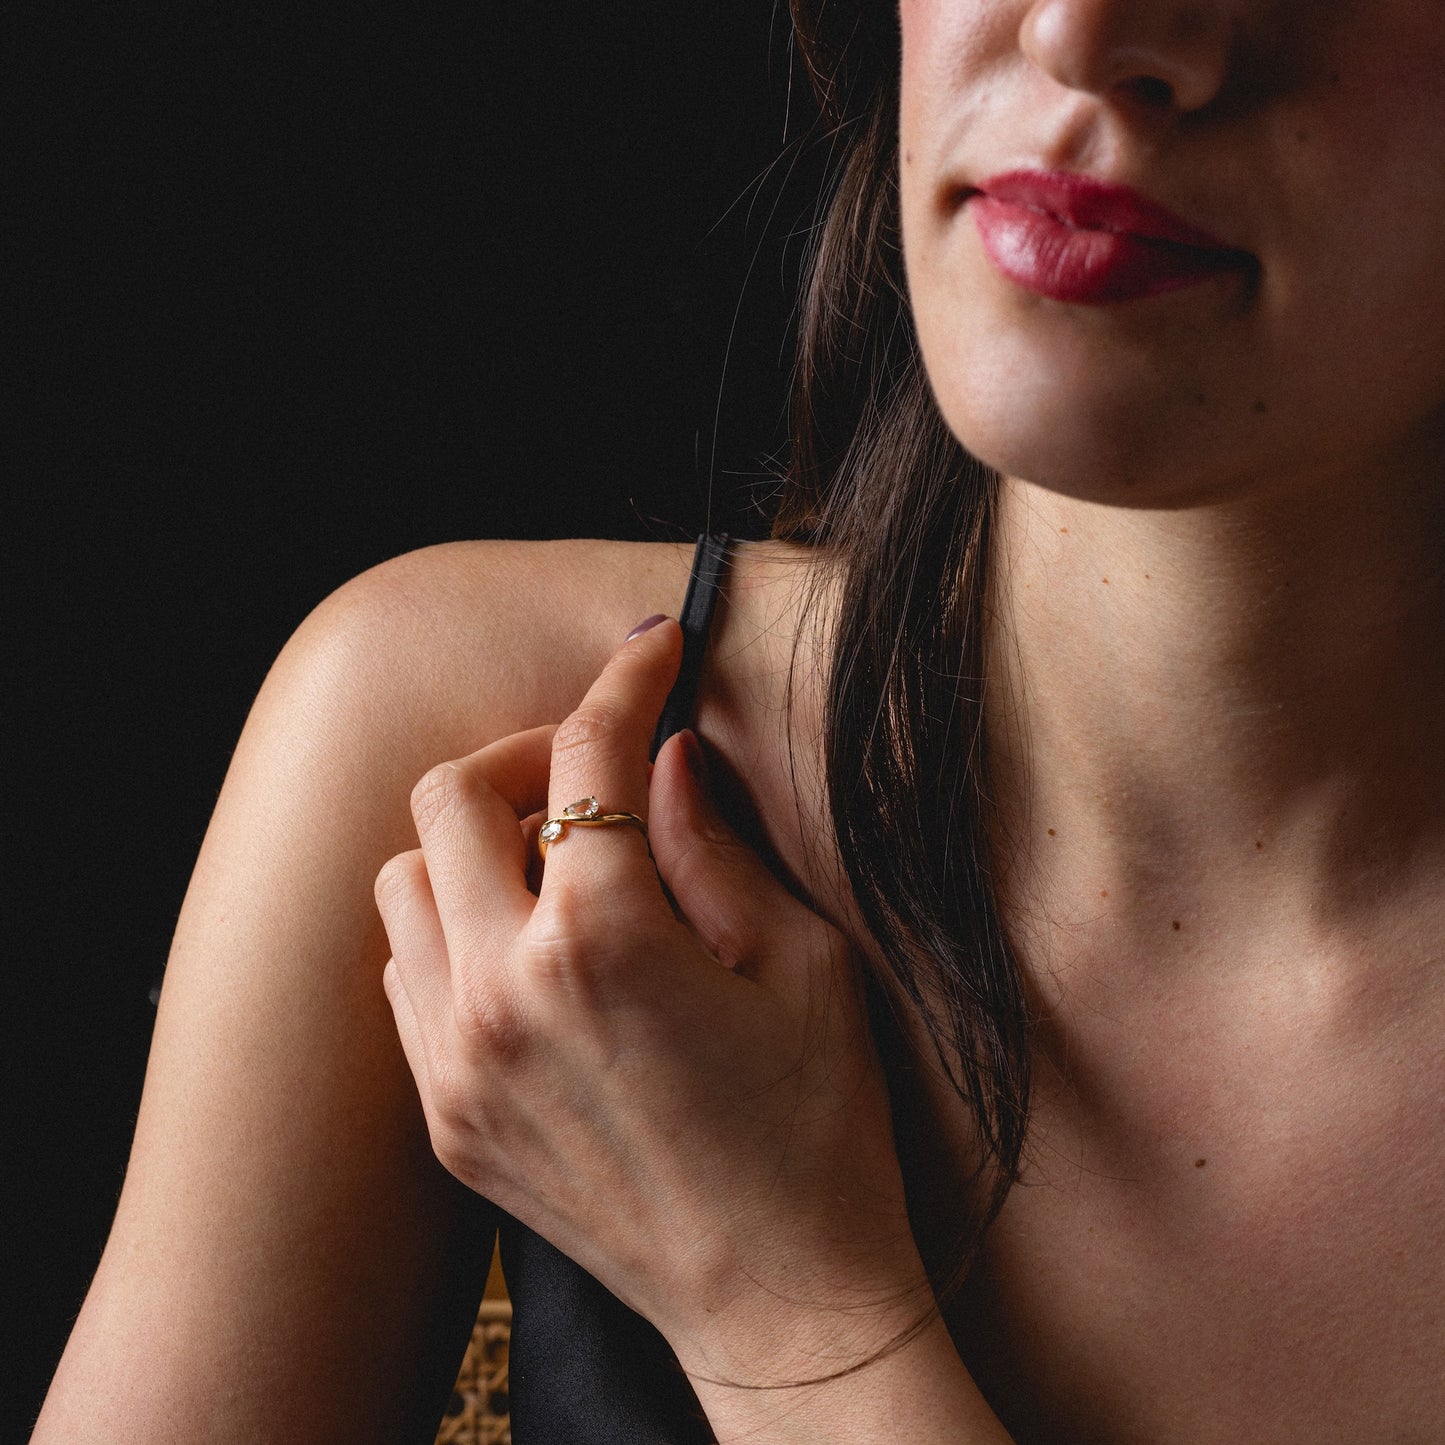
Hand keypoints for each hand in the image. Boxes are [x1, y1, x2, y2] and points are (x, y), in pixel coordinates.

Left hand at [375, 618, 931, 1384]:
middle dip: (525, 755)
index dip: (625, 684)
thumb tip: (664, 758)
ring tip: (558, 869)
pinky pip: (405, 976)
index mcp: (605, 942)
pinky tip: (529, 953)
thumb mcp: (803, 966)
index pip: (589, 759)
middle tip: (595, 774)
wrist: (780, 1302)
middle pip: (448, 796)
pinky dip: (452, 932)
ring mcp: (455, 1062)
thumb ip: (716, 844)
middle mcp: (502, 993)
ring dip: (474, 847)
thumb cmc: (820, 1132)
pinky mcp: (444, 1117)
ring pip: (404, 882)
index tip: (654, 653)